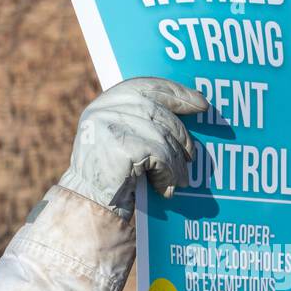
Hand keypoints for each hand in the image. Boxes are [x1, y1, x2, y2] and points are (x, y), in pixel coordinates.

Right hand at [59, 77, 208, 218]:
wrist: (88, 204)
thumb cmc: (110, 175)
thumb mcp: (119, 139)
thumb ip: (140, 122)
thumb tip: (184, 114)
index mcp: (106, 102)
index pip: (148, 86)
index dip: (178, 93)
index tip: (201, 103)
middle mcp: (106, 109)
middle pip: (158, 111)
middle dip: (181, 134)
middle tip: (192, 155)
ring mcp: (112, 126)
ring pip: (162, 136)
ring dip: (177, 161)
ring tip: (182, 178)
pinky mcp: (123, 148)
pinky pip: (160, 157)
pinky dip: (168, 174)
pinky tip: (167, 188)